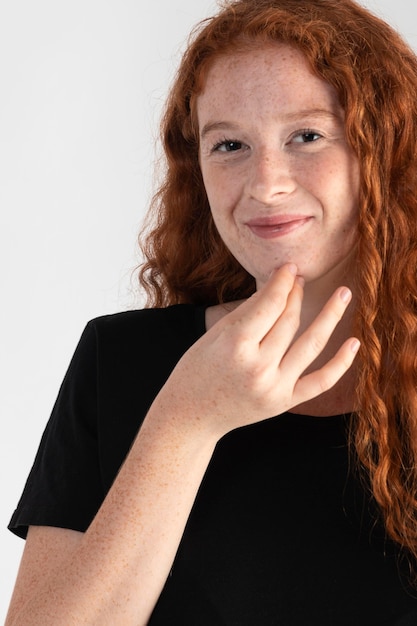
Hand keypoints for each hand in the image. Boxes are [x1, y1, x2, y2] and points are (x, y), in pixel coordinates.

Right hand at [153, 264, 358, 437]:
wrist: (191, 415)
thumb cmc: (196, 369)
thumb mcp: (215, 334)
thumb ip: (248, 311)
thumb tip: (278, 285)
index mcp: (235, 346)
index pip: (269, 305)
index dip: (282, 282)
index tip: (290, 267)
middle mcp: (258, 367)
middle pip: (288, 322)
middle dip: (296, 295)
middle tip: (301, 278)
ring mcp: (274, 388)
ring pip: (309, 345)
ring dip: (330, 317)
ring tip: (343, 294)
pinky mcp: (285, 403)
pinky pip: (320, 382)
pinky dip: (340, 364)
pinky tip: (354, 342)